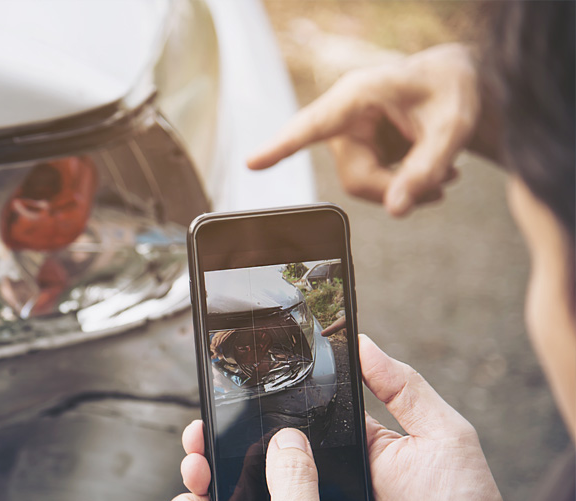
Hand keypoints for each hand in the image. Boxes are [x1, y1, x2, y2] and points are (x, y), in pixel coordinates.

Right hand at [180, 335, 512, 500]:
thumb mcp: (440, 432)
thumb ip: (402, 387)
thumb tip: (363, 341)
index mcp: (344, 447)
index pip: (288, 420)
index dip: (254, 408)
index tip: (222, 390)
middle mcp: (320, 481)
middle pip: (257, 458)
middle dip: (218, 443)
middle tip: (196, 432)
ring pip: (252, 500)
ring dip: (217, 483)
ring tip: (194, 466)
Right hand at [247, 44, 485, 215]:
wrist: (455, 82)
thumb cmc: (452, 91)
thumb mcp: (452, 129)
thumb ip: (426, 169)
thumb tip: (396, 212)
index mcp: (358, 95)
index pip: (313, 125)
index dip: (282, 146)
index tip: (252, 162)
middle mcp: (344, 116)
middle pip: (355, 177)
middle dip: (396, 190)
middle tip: (442, 187)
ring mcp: (348, 135)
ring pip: (363, 185)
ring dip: (403, 189)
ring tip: (446, 176)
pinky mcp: (357, 149)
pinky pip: (371, 183)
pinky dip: (402, 185)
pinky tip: (434, 172)